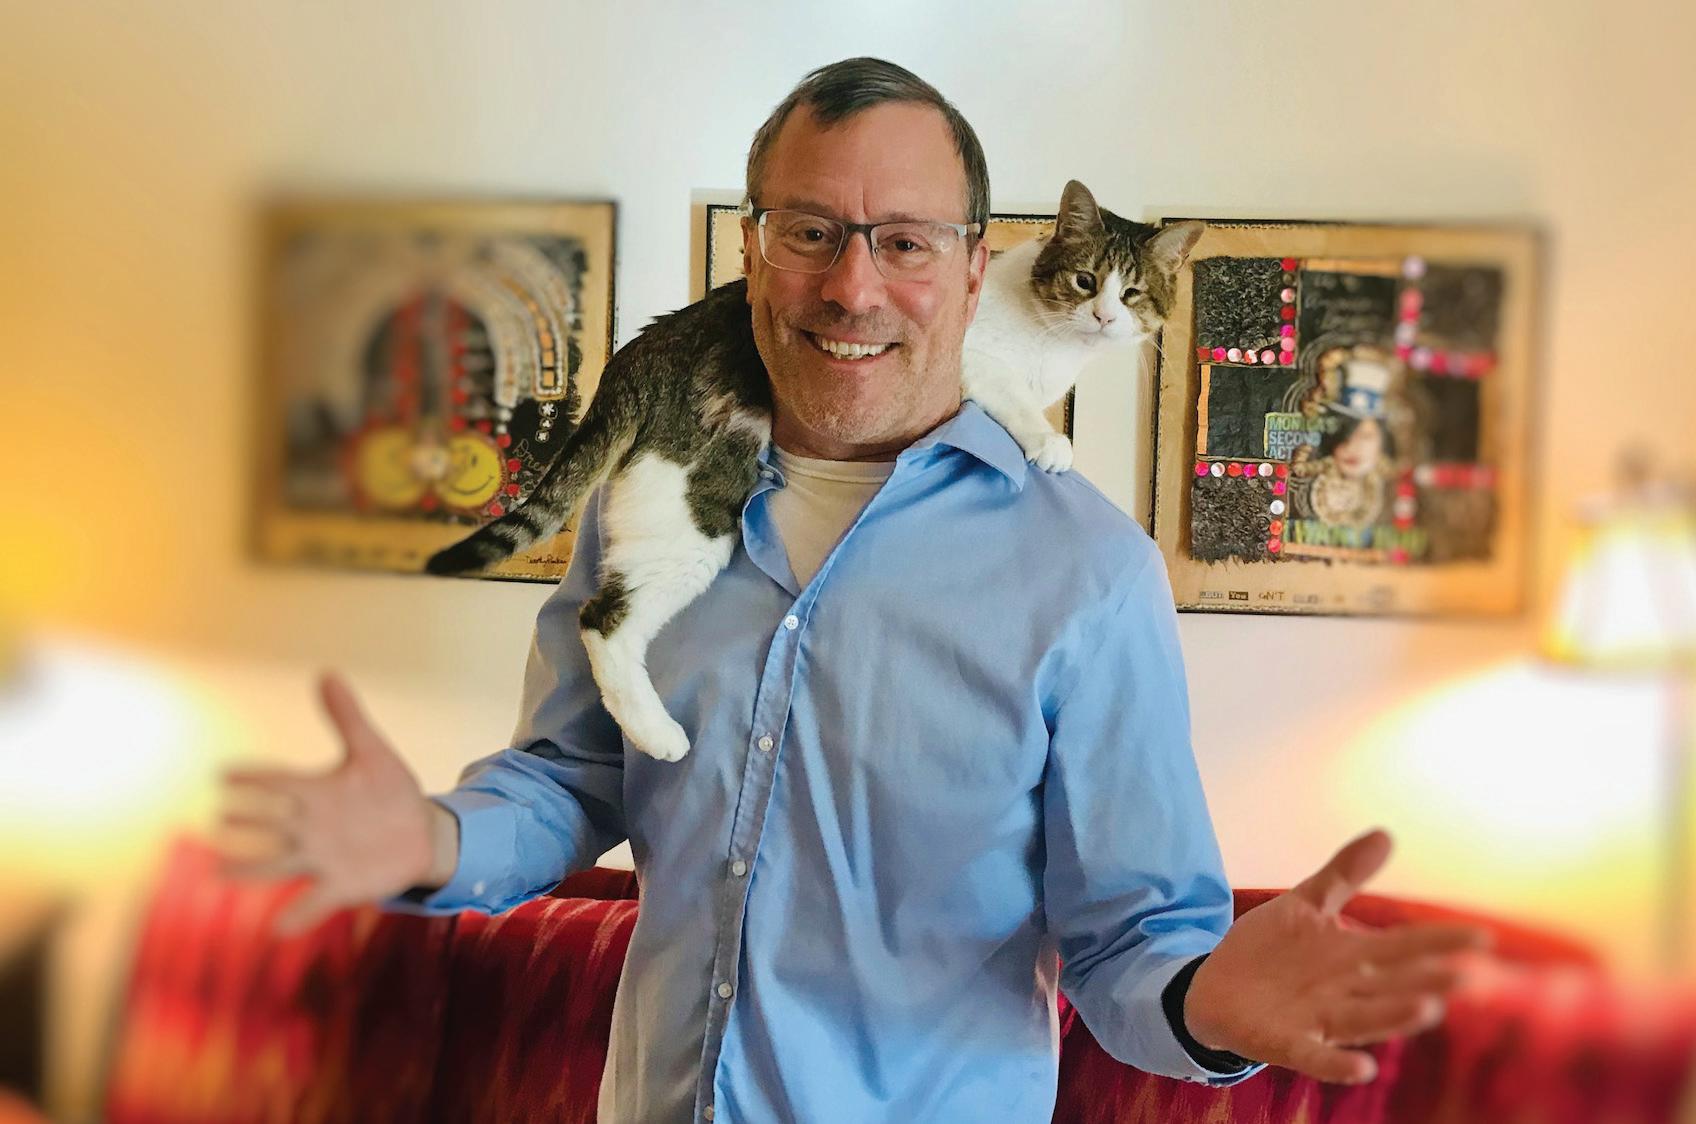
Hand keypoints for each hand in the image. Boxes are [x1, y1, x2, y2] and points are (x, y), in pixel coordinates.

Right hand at [216, 672, 457, 934]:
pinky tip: (275, 928)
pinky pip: (312, 903)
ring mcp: (321, 857)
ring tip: (216, 873)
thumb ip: (347, 717)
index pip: (275, 781)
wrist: (420, 832)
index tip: (220, 771)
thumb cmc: (389, 790)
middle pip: (269, 821)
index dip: (251, 776)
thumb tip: (326, 673)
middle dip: (245, 819)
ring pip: (275, 864)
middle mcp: (309, 826)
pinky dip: (295, 916)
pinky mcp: (340, 886)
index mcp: (314, 792)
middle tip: (217, 815)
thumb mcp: (371, 751)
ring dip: (247, 868)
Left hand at [1184, 829, 1490, 1083]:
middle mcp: (1345, 991)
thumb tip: (1386, 833)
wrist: (1214, 987)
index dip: (1440, 942)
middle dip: (1426, 982)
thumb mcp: (1305, 904)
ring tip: (1426, 1009)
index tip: (1483, 936)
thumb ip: (1344, 875)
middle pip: (1391, 986)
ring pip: (1364, 1020)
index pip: (1403, 947)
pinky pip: (1315, 1056)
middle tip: (1465, 977)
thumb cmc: (1271, 949)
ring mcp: (1318, 1019)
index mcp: (1352, 957)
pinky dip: (1336, 1064)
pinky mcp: (1286, 1043)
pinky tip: (1361, 1067)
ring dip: (1393, 1017)